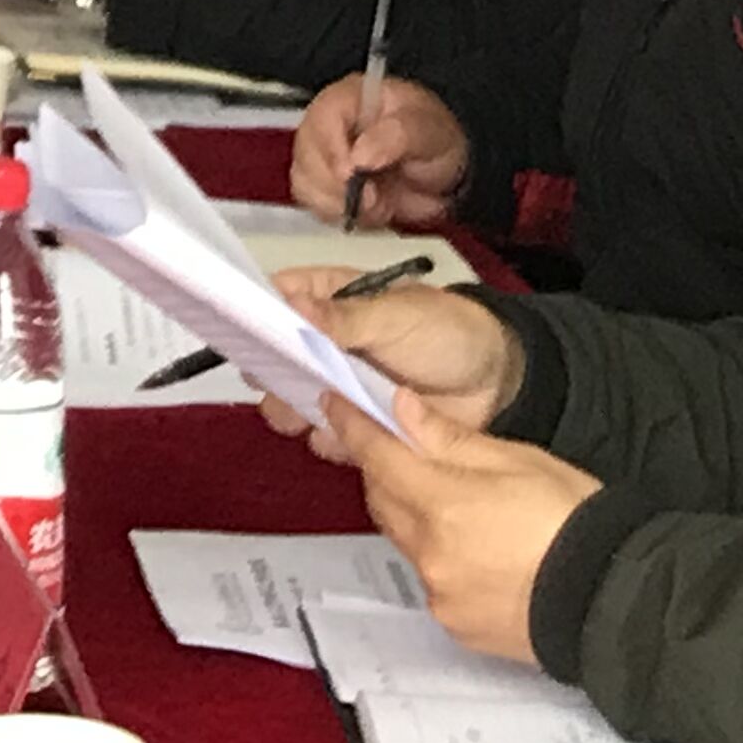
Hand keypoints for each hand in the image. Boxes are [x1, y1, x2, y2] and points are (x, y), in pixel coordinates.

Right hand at [263, 270, 527, 446]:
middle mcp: (324, 343)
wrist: (498, 383)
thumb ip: (343, 317)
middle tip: (282, 390)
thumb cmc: (445, 332)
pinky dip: (330, 442)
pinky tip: (345, 442)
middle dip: (271, 376)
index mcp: (327, 299)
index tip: (243, 336)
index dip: (254, 316)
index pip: (275, 301)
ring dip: (295, 413)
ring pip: (294, 401)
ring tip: (312, 420)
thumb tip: (291, 304)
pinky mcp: (358, 424)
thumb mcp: (396, 316)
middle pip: (274, 358)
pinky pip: (328, 436)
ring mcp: (339, 385)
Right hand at [291, 72, 471, 229]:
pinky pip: (312, 202)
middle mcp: (328, 123)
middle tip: (373, 198)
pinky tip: (365, 211)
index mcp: (351, 97)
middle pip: (306, 151)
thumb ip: (396, 137)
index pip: (324, 116)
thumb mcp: (427, 130)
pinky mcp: (324, 184)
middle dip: (337, 184)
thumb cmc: (434, 140)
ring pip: (304, 180)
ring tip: (376, 205)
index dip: (331, 147)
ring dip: (337, 202)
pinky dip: (337, 213)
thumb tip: (360, 157)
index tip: (351, 175)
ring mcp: (322, 154)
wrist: (444, 174)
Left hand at [326, 392, 598, 662]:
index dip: (353, 426)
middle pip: (384, 500)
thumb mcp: (518, 460)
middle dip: (385, 471)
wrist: (616, 602)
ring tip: (452, 504)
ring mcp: (440, 593)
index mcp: (443, 503)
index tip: (334, 403)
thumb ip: (450, 438)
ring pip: (405, 541)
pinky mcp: (456, 624)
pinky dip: (438, 558)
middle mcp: (430, 552)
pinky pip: (430, 580)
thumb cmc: (575, 522)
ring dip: (413, 516)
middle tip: (403, 450)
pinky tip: (473, 550)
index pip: (377, 456)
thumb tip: (400, 407)